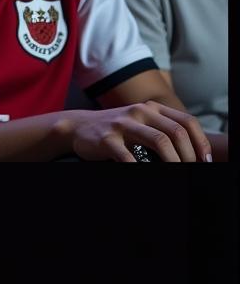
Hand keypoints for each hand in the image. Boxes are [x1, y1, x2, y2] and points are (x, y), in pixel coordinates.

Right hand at [69, 101, 211, 161]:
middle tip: (192, 170)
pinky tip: (145, 175)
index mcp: (151, 108)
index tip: (205, 161)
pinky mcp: (107, 138)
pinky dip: (141, 169)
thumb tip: (194, 152)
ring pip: (159, 141)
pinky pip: (130, 157)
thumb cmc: (116, 129)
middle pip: (176, 132)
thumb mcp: (140, 121)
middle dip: (189, 156)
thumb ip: (162, 128)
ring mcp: (122, 123)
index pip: (187, 121)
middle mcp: (139, 111)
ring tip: (177, 174)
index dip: (201, 142)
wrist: (77, 126)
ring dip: (174, 162)